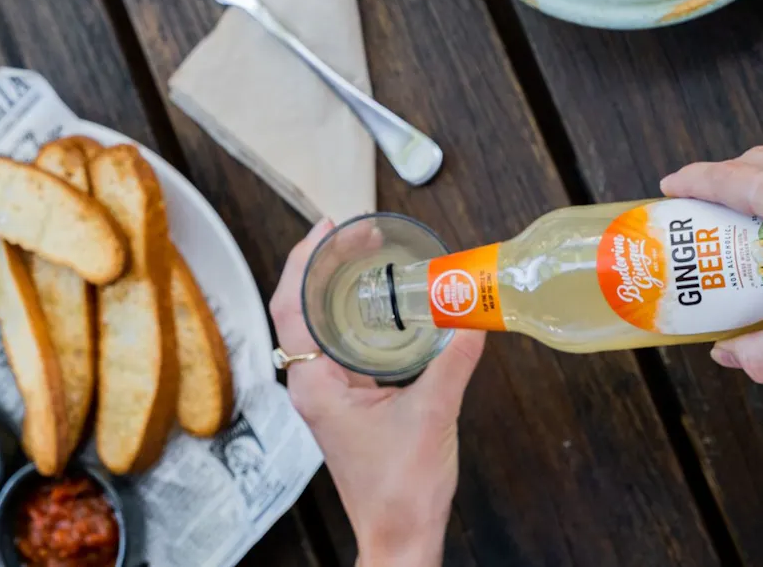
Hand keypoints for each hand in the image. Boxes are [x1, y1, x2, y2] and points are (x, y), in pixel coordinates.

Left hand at [270, 221, 484, 566]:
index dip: (303, 259)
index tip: (328, 228)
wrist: (400, 536)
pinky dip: (354, 313)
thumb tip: (472, 317)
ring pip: (318, 324)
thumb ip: (453, 362)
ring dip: (336, 286)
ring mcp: (327, 393)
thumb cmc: (402, 490)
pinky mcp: (346, 402)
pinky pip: (340, 343)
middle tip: (356, 233)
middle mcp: (312, 385)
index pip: (290, 306)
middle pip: (300, 306)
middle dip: (323, 263)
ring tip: (364, 254)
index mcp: (315, 385)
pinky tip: (380, 302)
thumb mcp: (433, 416)